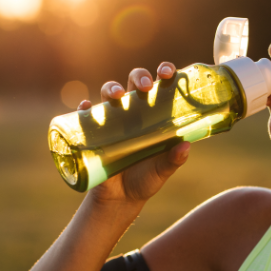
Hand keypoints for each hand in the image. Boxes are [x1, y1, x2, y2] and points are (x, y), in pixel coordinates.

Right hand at [76, 62, 189, 204]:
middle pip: (134, 82)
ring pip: (110, 92)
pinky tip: (86, 106)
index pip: (161, 86)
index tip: (167, 72)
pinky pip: (85, 114)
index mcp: (155, 114)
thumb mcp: (162, 170)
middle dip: (139, 76)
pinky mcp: (95, 131)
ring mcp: (113, 119)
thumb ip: (174, 160)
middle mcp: (134, 111)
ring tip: (118, 95)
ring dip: (112, 87)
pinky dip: (84, 107)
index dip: (164, 73)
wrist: (121, 198)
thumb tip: (185, 146)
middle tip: (145, 86)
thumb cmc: (146, 179)